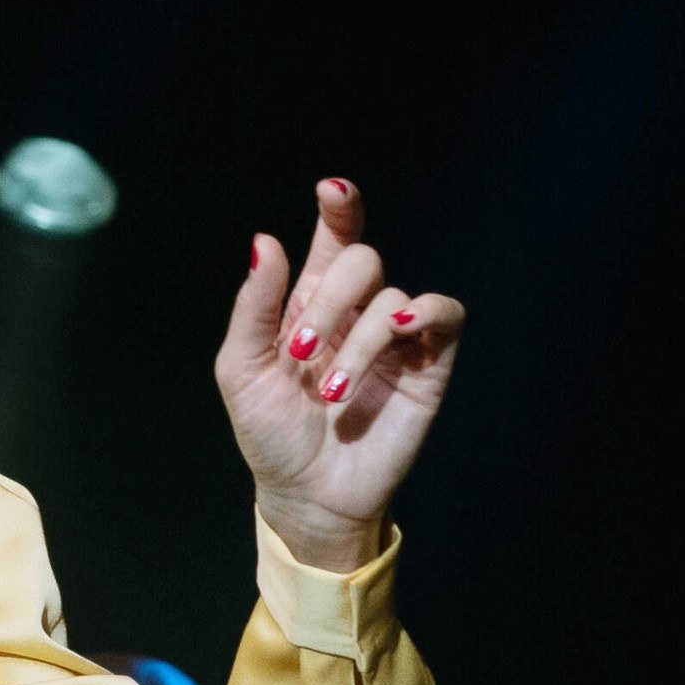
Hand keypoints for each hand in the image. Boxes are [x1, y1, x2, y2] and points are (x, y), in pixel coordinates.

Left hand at [215, 179, 464, 571]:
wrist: (306, 494)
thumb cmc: (270, 434)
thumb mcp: (242, 369)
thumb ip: (253, 306)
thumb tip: (265, 239)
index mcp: (310, 303)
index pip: (335, 238)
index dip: (339, 207)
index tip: (331, 190)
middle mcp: (356, 311)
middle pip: (362, 259)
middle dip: (330, 299)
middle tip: (302, 353)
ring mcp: (394, 337)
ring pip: (391, 296)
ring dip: (358, 341)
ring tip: (330, 392)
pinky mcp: (427, 364)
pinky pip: (443, 313)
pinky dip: (424, 313)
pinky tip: (400, 331)